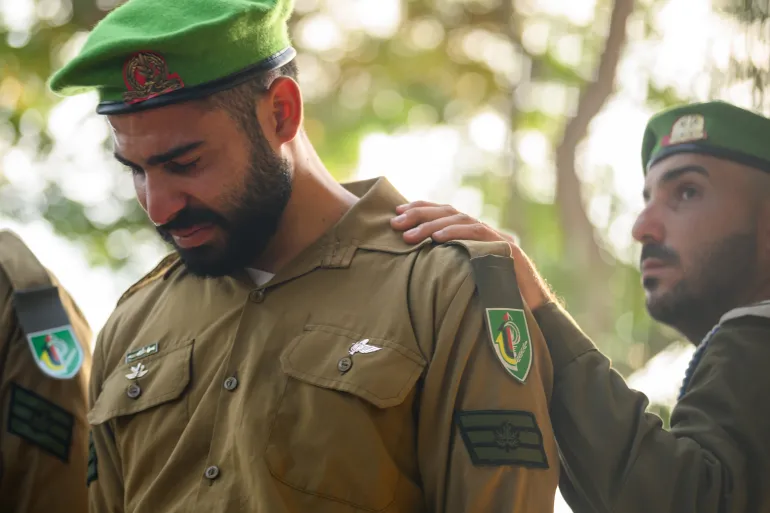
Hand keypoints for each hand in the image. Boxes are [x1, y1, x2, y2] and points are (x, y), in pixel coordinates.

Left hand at [391, 201, 555, 309]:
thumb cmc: (494, 301)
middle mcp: (484, 232)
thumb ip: (445, 268)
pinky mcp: (505, 248)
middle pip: (449, 212)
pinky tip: (437, 238)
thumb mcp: (463, 281)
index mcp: (473, 237)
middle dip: (420, 214)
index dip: (422, 209)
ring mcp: (495, 238)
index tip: (398, 212)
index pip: (445, 214)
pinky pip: (477, 234)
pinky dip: (456, 233)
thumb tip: (413, 268)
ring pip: (460, 219)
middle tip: (395, 222)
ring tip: (409, 235)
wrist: (531, 313)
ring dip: (431, 225)